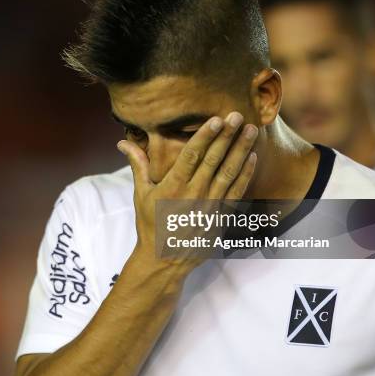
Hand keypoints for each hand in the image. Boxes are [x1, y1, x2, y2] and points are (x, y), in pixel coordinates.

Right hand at [117, 111, 257, 271]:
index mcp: (172, 187)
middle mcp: (193, 194)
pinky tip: (252, 158)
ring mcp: (209, 207)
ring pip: (229, 173)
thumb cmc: (151, 224)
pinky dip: (245, 175)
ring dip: (241, 150)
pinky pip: (236, 193)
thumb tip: (122, 142)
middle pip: (213, 160)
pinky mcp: (220, 218)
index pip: (191, 155)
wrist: (164, 260)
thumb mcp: (141, 194)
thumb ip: (138, 164)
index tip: (216, 119)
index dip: (205, 136)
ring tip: (251, 130)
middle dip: (226, 136)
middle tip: (237, 115)